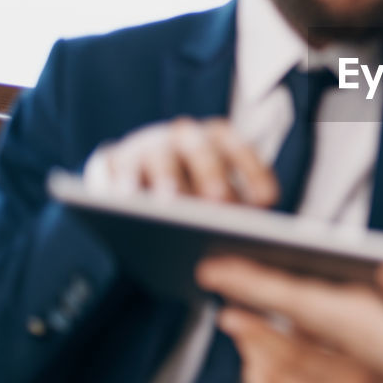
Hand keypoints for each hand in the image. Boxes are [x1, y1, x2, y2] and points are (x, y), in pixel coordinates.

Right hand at [83, 117, 276, 204]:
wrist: (137, 184)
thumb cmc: (191, 195)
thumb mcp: (216, 199)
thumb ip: (233, 213)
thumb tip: (247, 246)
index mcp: (219, 140)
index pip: (242, 150)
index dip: (255, 173)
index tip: (266, 201)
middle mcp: (186, 135)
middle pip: (202, 150)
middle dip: (212, 174)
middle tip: (217, 201)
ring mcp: (150, 144)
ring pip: (161, 158)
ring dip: (166, 178)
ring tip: (168, 206)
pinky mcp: (116, 157)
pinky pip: (121, 168)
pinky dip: (123, 182)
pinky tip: (125, 202)